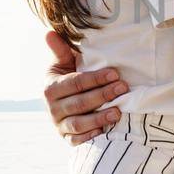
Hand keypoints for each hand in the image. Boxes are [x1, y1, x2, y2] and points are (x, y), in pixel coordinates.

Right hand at [43, 28, 126, 145]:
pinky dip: (90, 136)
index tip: (114, 73)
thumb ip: (60, 50)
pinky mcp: (66, 139)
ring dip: (99, 118)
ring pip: (78, 124)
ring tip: (118, 112)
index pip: (75, 83)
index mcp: (51, 87)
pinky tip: (105, 131)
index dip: (95, 79)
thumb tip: (50, 32)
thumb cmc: (68, 78)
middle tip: (122, 88)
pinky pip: (77, 141)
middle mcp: (52, 108)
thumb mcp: (63, 64)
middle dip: (102, 95)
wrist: (62, 103)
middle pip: (79, 103)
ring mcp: (59, 125)